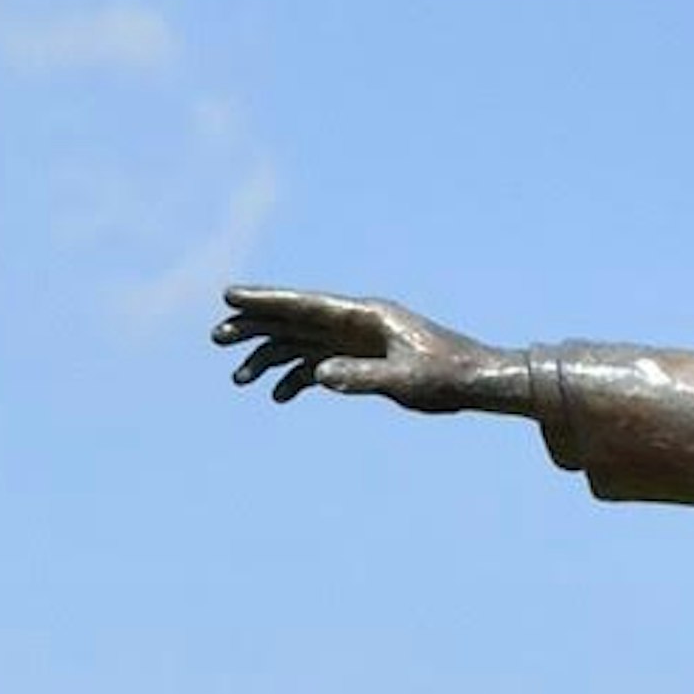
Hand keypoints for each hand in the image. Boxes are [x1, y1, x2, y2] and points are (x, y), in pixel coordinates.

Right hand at [215, 284, 503, 412]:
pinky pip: (320, 366)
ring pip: (301, 344)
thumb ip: (361, 377)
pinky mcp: (363, 361)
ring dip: (269, 358)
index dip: (266, 301)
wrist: (476, 381)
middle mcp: (355, 324)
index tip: (230, 297)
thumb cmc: (446, 376)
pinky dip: (297, 378)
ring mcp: (357, 342)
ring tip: (237, 380)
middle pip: (295, 321)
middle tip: (217, 337)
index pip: (305, 306)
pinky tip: (278, 397)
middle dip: (255, 328)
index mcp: (364, 316)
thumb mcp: (404, 380)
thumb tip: (318, 376)